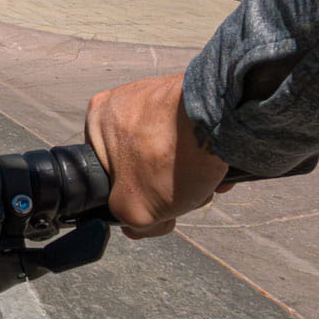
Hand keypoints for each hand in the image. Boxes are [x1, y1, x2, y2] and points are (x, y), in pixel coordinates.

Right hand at [86, 74, 234, 239]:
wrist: (220, 117)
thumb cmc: (170, 156)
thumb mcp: (133, 209)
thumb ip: (127, 220)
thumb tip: (139, 223)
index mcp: (98, 118)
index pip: (109, 171)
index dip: (132, 197)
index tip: (155, 207)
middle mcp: (126, 100)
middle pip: (143, 163)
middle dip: (167, 187)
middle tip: (185, 196)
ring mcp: (160, 95)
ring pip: (171, 151)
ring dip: (191, 174)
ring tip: (208, 183)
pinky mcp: (193, 95)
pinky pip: (194, 135)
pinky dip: (206, 156)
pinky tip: (220, 168)